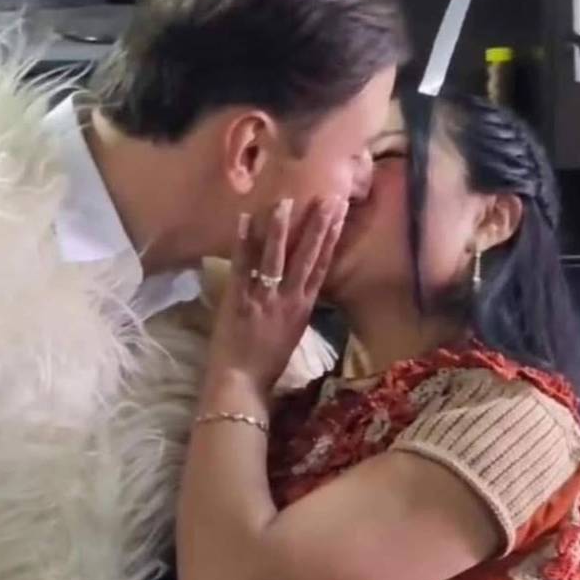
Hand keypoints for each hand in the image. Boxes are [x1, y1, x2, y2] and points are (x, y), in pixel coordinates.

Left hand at [204, 197, 346, 394]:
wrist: (242, 382)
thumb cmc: (268, 363)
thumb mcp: (292, 332)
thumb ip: (296, 307)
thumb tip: (300, 285)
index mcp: (304, 307)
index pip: (321, 265)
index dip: (331, 238)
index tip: (339, 214)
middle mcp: (289, 298)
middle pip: (307, 255)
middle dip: (318, 225)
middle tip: (327, 198)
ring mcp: (264, 297)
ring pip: (276, 256)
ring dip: (282, 227)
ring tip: (286, 201)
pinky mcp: (239, 299)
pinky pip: (243, 265)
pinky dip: (244, 242)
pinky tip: (245, 219)